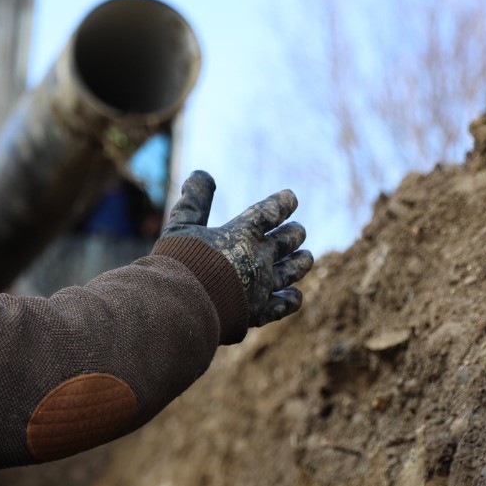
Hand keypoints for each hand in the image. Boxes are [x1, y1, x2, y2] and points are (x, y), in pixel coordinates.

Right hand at [161, 170, 312, 326]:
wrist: (180, 305)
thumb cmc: (178, 262)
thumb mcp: (181, 225)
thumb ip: (194, 201)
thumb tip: (201, 173)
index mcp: (243, 233)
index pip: (270, 211)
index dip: (283, 202)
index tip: (291, 197)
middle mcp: (260, 257)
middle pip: (288, 240)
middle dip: (294, 233)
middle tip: (297, 231)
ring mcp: (263, 285)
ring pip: (293, 270)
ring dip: (301, 262)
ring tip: (307, 256)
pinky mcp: (260, 311)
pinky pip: (284, 304)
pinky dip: (292, 298)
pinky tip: (295, 295)